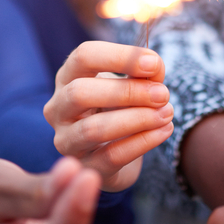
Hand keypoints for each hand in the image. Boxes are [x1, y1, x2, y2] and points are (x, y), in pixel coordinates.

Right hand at [44, 41, 173, 191]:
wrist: (117, 151)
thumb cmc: (119, 108)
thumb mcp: (130, 84)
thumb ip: (143, 73)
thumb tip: (154, 67)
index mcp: (67, 77)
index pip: (83, 56)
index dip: (120, 57)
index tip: (154, 64)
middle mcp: (57, 108)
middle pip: (80, 92)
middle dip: (127, 92)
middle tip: (163, 94)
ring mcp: (66, 140)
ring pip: (93, 129)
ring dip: (137, 119)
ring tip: (166, 113)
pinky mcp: (84, 167)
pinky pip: (111, 156)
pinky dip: (142, 142)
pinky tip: (164, 130)